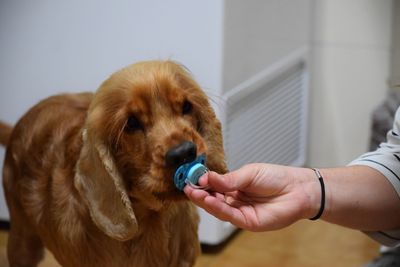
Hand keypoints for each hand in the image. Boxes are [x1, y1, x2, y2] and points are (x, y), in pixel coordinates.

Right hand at [184, 163, 317, 230]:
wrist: (298, 189)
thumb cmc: (276, 178)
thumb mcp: (248, 173)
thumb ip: (227, 179)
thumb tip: (206, 177)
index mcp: (234, 186)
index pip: (213, 186)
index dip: (201, 182)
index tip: (189, 176)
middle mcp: (235, 200)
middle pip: (212, 199)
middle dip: (198, 192)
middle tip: (187, 185)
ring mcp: (240, 212)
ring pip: (217, 209)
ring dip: (204, 200)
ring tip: (194, 191)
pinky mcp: (247, 222)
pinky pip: (229, 215)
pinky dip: (217, 207)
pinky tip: (209, 199)